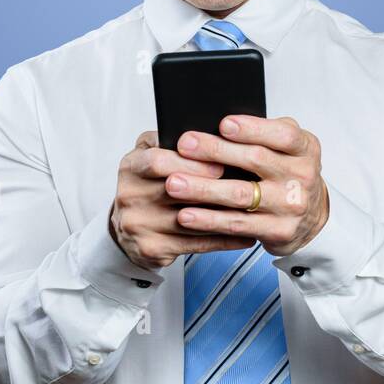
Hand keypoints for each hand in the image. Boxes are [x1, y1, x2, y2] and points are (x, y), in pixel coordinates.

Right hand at [109, 130, 249, 269]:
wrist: (130, 229)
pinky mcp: (151, 248)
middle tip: (242, 187)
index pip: (158, 160)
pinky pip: (195, 244)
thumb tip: (210, 135)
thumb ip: (170, 141)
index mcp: (131, 166)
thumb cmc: (151, 185)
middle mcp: (130, 195)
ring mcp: (138, 224)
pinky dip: (224, 239)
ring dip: (225, 215)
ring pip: (190, 220)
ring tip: (254, 209)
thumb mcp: (151, 155)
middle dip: (212, 188)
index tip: (220, 164)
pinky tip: (246, 235)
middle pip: (175, 190)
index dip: (192, 163)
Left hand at [163, 114, 329, 257]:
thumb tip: (216, 124)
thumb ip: (264, 135)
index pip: (283, 134)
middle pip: (256, 160)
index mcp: (305, 149)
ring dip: (203, 189)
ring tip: (174, 183)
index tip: (223, 124)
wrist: (311, 218)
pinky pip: (237, 224)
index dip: (253, 129)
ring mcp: (291, 205)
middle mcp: (302, 176)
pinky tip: (186, 215)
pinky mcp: (278, 231)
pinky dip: (208, 220)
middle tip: (184, 145)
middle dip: (216, 151)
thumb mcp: (288, 149)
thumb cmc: (288, 175)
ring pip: (241, 194)